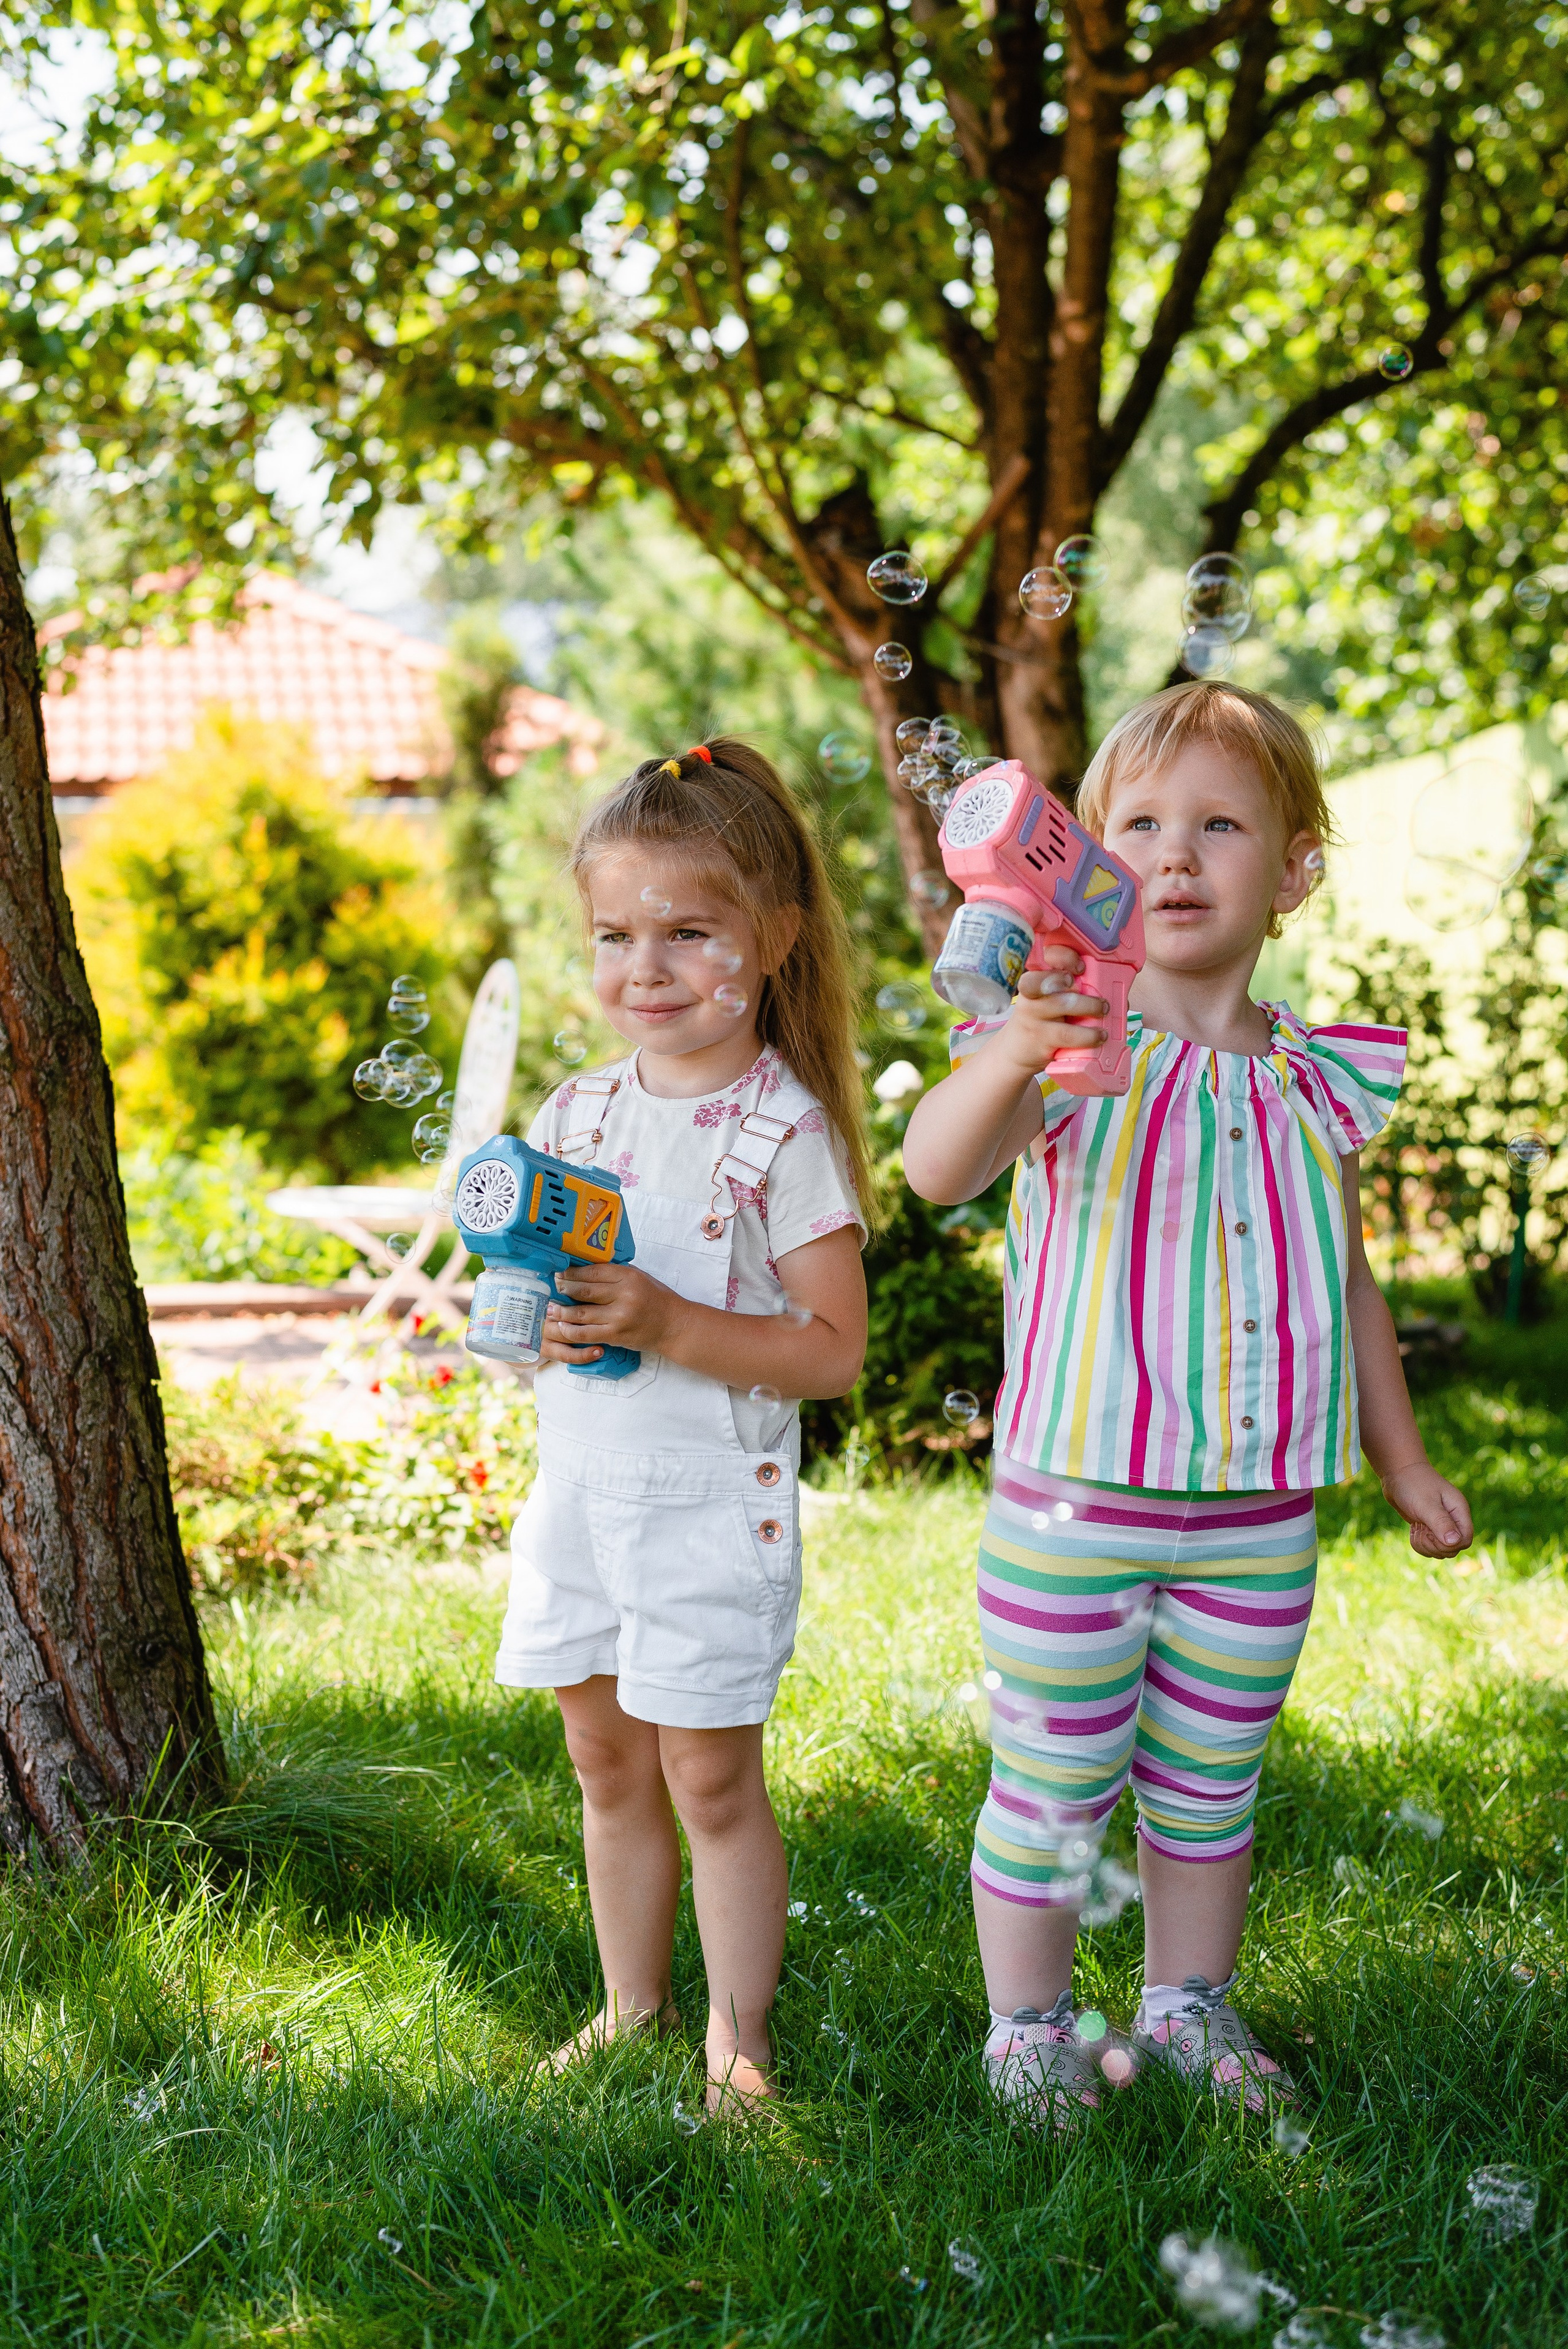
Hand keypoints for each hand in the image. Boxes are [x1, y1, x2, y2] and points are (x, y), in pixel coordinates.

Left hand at [538, 1263, 685, 1365]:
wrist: (674, 1326)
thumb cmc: (657, 1300)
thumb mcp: (640, 1277)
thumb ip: (616, 1273)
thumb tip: (586, 1268)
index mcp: (628, 1276)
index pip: (593, 1271)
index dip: (573, 1271)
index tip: (561, 1271)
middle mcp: (623, 1295)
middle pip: (584, 1290)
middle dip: (563, 1288)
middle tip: (552, 1287)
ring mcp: (619, 1317)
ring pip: (581, 1312)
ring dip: (562, 1311)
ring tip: (550, 1308)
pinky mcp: (616, 1335)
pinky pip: (586, 1333)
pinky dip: (571, 1330)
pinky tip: (561, 1326)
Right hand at [993, 948, 1105, 1078]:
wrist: (1017, 1050)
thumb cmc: (1044, 1020)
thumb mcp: (1054, 1001)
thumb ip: (1079, 993)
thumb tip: (1119, 999)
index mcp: (1039, 977)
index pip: (1046, 957)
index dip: (1063, 956)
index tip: (1080, 966)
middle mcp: (1032, 993)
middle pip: (1049, 978)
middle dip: (1072, 979)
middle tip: (1088, 984)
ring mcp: (1033, 1015)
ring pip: (1062, 1004)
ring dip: (1089, 1006)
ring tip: (1104, 1010)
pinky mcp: (1040, 1037)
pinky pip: (1066, 1034)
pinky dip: (1087, 1035)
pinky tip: (1099, 1035)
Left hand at [1380, 1461, 1472, 1558]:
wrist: (1397, 1473)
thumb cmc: (1413, 1484)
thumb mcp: (1426, 1504)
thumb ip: (1441, 1523)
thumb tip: (1454, 1542)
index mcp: (1458, 1511)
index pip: (1465, 1540)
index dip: (1449, 1545)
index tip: (1431, 1533)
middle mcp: (1453, 1519)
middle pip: (1453, 1548)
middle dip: (1434, 1546)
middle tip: (1420, 1529)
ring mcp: (1441, 1524)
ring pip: (1442, 1550)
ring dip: (1426, 1546)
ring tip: (1416, 1528)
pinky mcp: (1430, 1527)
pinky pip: (1431, 1547)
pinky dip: (1420, 1544)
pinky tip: (1414, 1530)